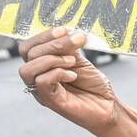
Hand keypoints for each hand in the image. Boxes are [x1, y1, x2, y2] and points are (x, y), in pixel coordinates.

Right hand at [17, 26, 136, 136]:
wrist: (108, 106)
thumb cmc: (93, 85)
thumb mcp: (79, 60)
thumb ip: (69, 48)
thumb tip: (66, 32)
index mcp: (41, 66)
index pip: (27, 47)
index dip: (43, 35)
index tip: (65, 29)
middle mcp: (36, 78)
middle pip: (27, 54)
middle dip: (53, 43)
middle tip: (76, 41)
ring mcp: (41, 91)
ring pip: (27, 69)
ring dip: (52, 59)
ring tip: (73, 61)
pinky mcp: (50, 101)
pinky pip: (41, 82)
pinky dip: (57, 73)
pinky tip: (73, 75)